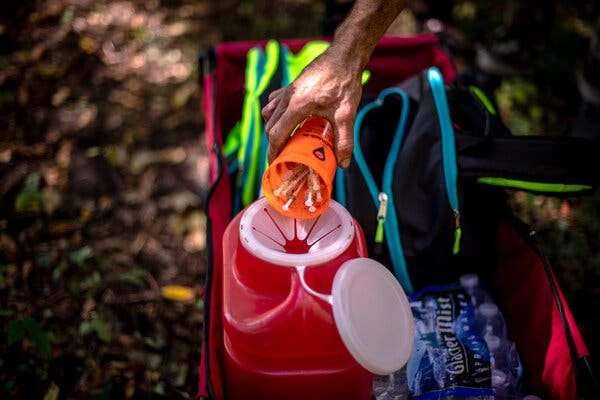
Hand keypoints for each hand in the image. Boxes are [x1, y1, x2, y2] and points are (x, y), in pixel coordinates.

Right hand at [261, 48, 362, 168]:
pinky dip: (276, 114)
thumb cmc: (344, 82)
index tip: (275, 164)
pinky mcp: (291, 85)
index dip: (273, 152)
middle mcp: (287, 97)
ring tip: (286, 140)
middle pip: (270, 126)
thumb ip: (344, 140)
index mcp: (297, 105)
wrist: (344, 56)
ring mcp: (287, 90)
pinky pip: (274, 103)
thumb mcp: (346, 114)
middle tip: (283, 157)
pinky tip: (290, 120)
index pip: (276, 134)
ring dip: (273, 128)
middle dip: (273, 144)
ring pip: (269, 113)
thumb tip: (343, 163)